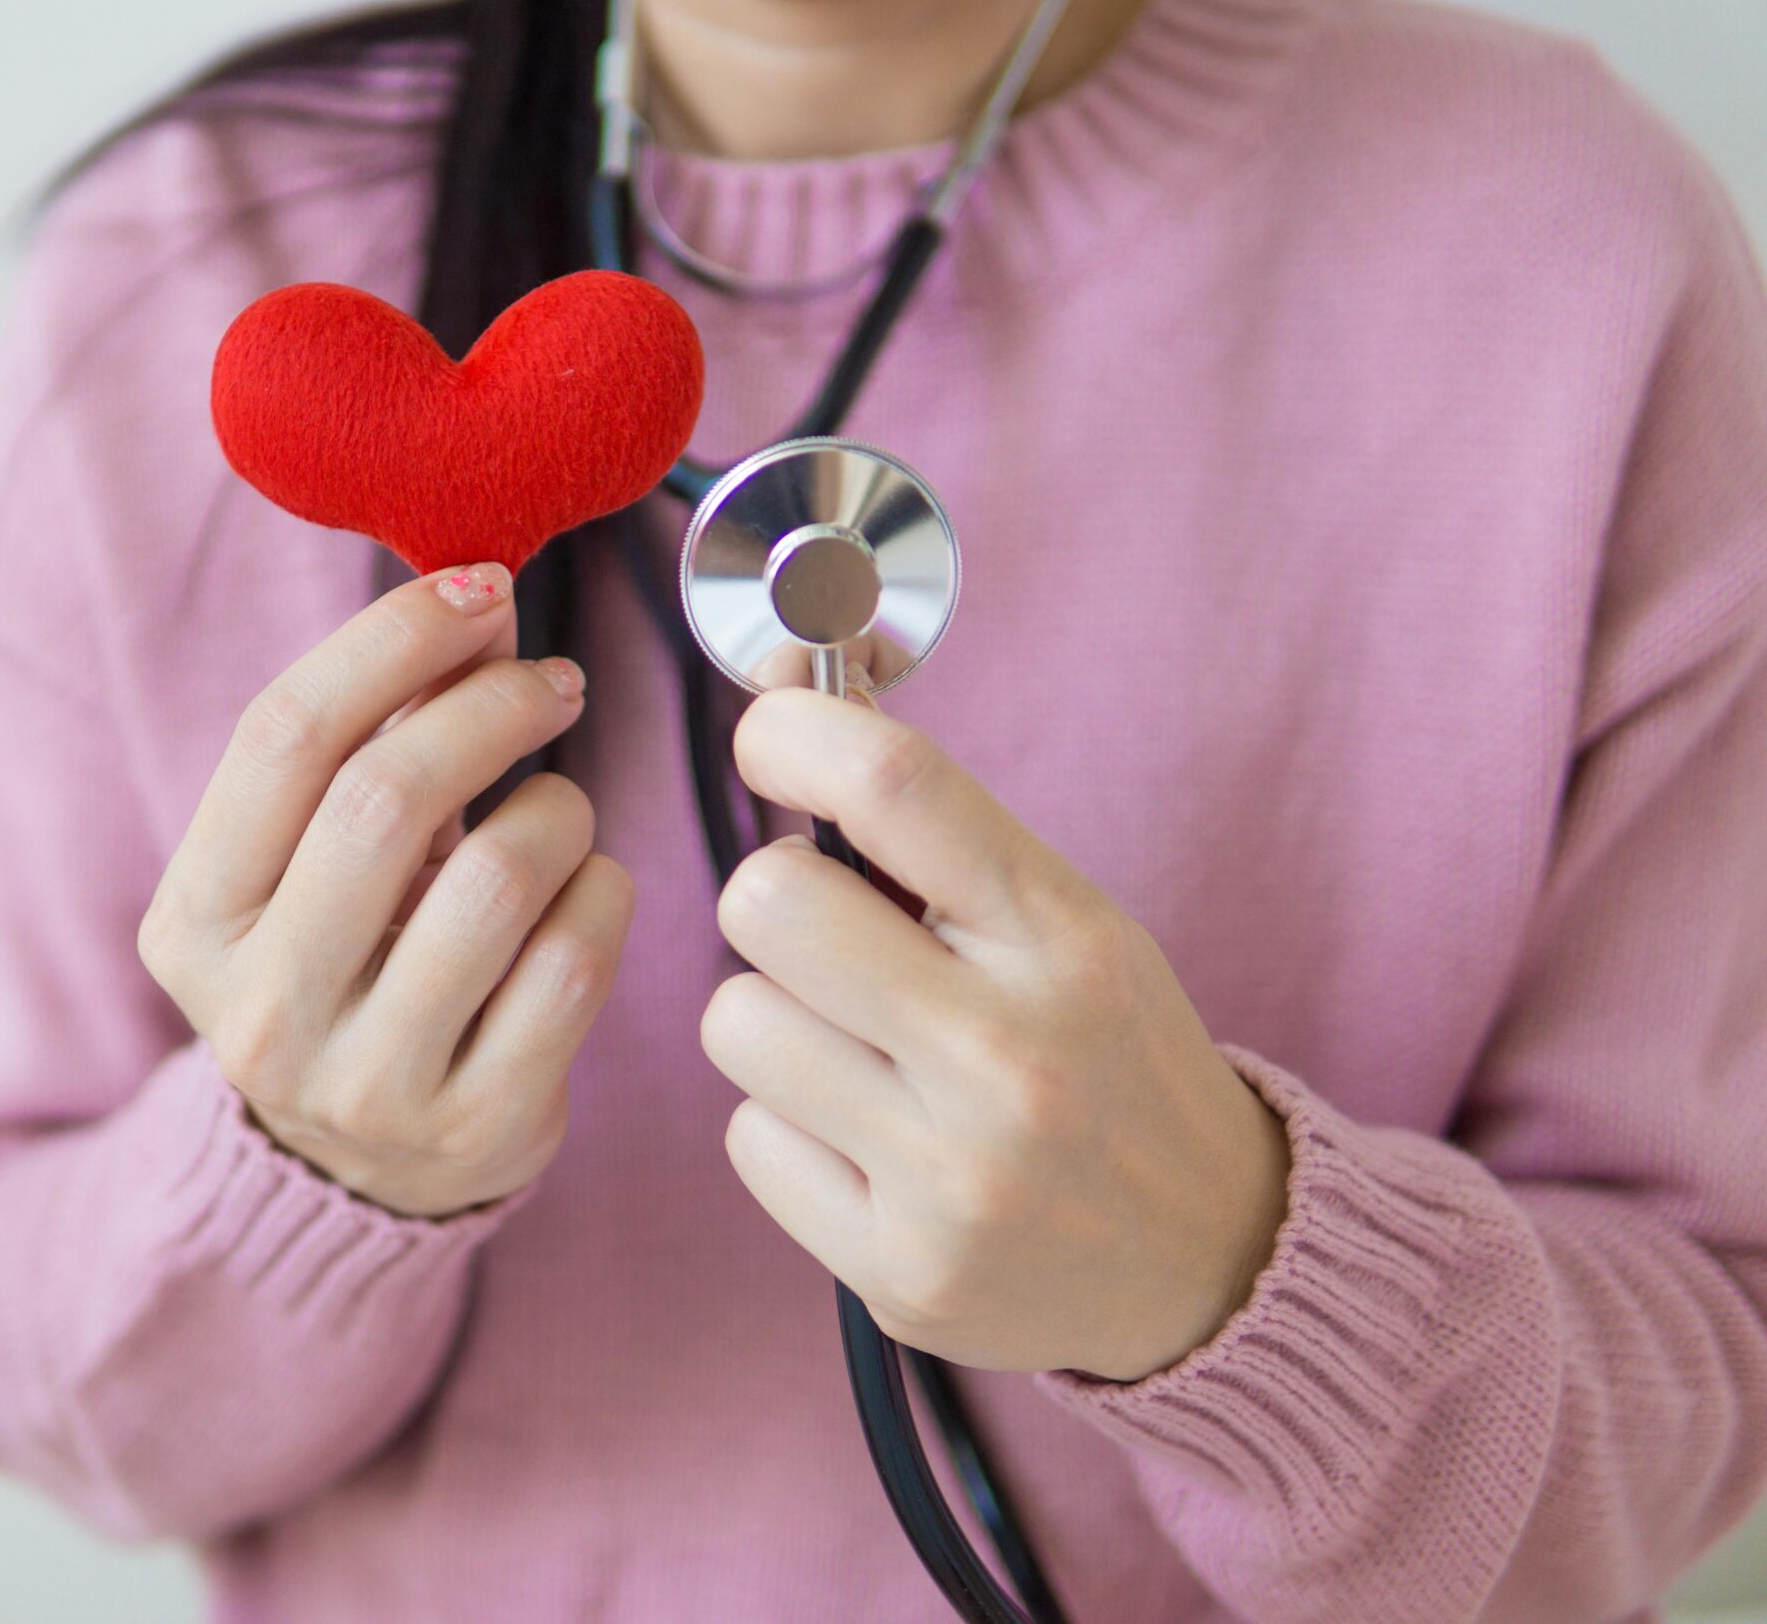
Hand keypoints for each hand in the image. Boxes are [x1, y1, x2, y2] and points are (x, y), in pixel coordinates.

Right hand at [139, 563, 634, 1218]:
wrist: (365, 1171)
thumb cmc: (349, 965)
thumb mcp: (313, 865)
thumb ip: (371, 742)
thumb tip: (478, 604)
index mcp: (193, 923)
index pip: (282, 737)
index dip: (393, 640)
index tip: (479, 589)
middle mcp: (259, 1011)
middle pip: (384, 795)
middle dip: (492, 706)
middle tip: (553, 681)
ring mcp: (366, 1084)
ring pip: (497, 876)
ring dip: (557, 806)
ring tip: (560, 806)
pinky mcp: (476, 1127)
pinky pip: (576, 963)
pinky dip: (604, 893)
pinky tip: (589, 888)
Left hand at [702, 688, 1289, 1380]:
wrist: (1216, 1261)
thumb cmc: (1108, 1055)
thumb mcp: (1061, 919)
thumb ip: (925, 817)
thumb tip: (786, 682)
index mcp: (1066, 941)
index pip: (893, 784)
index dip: (793, 732)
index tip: (771, 737)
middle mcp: (1012, 1057)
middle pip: (767, 903)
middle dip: (774, 902)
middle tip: (828, 937)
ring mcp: (953, 1176)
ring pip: (737, 1023)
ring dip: (776, 1025)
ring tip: (863, 1054)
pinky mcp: (901, 1272)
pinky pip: (749, 1141)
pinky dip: (791, 1132)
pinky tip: (874, 1144)